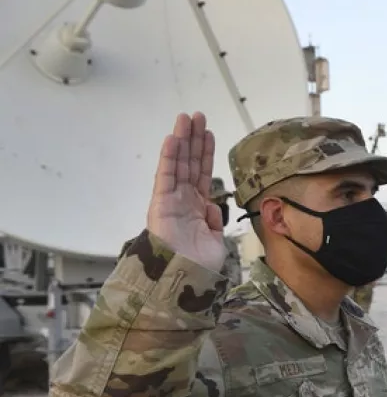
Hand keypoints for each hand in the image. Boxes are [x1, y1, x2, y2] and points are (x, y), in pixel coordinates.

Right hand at [147, 112, 225, 271]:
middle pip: (189, 163)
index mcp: (196, 208)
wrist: (185, 280)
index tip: (208, 133)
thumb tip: (211, 206)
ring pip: (177, 164)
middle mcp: (183, 201)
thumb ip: (214, 221)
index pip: (201, 174)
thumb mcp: (216, 241)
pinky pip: (165, 176)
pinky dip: (169, 157)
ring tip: (186, 118)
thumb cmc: (200, 266)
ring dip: (182, 140)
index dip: (205, 153)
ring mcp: (171, 201)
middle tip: (197, 115)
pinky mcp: (160, 204)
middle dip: (193, 139)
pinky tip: (173, 138)